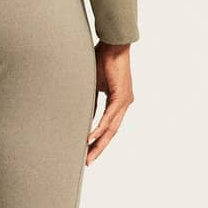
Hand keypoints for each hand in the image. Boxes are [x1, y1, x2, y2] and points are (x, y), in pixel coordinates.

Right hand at [87, 41, 133, 164]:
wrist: (113, 45)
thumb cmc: (103, 60)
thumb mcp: (94, 85)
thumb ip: (92, 101)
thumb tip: (83, 114)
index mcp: (119, 102)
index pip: (109, 126)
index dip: (99, 140)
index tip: (88, 151)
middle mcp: (124, 104)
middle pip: (111, 132)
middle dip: (99, 148)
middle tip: (88, 162)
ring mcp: (124, 101)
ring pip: (111, 128)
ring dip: (99, 143)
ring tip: (88, 155)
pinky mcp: (121, 96)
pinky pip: (109, 117)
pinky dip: (100, 128)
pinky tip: (91, 138)